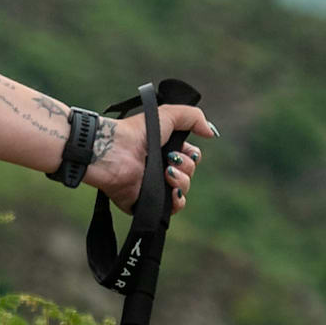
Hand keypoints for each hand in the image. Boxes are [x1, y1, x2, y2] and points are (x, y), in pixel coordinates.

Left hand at [89, 99, 211, 209]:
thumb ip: (193, 117)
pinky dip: (177, 201)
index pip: (191, 157)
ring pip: (183, 190)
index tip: (182, 149)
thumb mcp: (168, 114)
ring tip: (166, 172)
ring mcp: (152, 186)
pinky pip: (171, 210)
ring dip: (181, 181)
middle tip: (168, 160)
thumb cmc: (136, 131)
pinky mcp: (145, 203)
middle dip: (186, 166)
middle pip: (190, 173)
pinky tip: (171, 191)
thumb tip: (212, 133)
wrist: (114, 151)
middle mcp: (159, 168)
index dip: (191, 154)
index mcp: (164, 150)